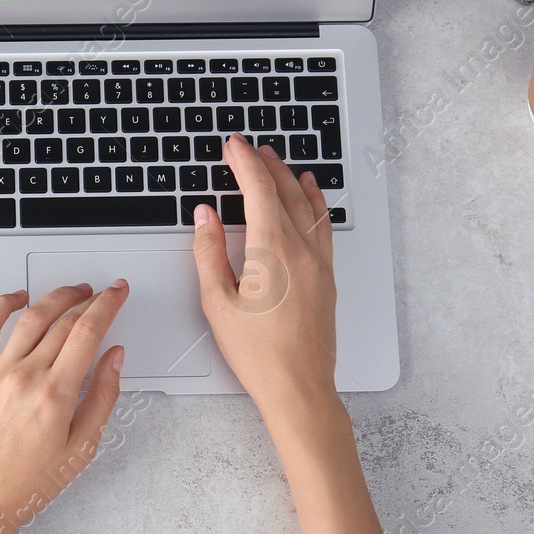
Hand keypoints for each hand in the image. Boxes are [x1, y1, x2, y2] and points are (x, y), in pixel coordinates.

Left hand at [0, 281, 127, 533]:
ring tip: (73, 292)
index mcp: (55, 396)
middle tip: (103, 294)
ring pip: (31, 317)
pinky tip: (18, 298)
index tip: (118, 293)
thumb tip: (115, 358)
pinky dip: (3, 304)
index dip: (108, 305)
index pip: (88, 332)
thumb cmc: (24, 486)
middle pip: (64, 321)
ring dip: (55, 297)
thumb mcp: (80, 451)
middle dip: (89, 300)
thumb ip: (102, 398)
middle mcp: (25, 377)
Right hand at [191, 132, 339, 418]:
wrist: (299, 388)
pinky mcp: (328, 277)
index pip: (258, 189)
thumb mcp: (217, 302)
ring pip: (308, 204)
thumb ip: (208, 252)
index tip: (233, 146)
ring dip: (291, 177)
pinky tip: (311, 195)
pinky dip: (314, 202)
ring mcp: (319, 262)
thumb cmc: (258, 353)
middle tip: (248, 148)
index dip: (244, 162)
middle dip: (265, 163)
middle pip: (285, 190)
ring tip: (277, 161)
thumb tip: (205, 217)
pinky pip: (323, 225)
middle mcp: (301, 249)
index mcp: (272, 250)